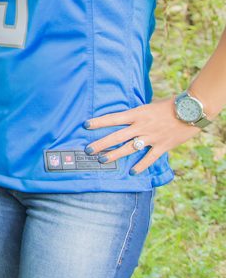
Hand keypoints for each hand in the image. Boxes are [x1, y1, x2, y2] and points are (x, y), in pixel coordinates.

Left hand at [84, 98, 202, 173]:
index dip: (99, 122)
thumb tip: (124, 118)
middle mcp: (141, 126)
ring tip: (102, 160)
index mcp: (137, 114)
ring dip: (115, 155)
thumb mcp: (148, 106)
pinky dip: (141, 165)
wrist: (191, 111)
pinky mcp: (162, 146)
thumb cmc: (169, 106)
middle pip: (117, 136)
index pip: (113, 118)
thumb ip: (136, 115)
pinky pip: (149, 158)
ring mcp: (151, 137)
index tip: (85, 125)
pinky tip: (132, 171)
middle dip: (101, 143)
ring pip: (129, 148)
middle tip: (88, 149)